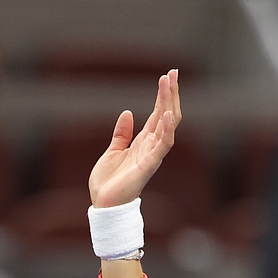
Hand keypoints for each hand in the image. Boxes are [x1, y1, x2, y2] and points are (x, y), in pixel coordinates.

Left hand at [88, 70, 181, 208]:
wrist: (104, 205)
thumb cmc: (109, 182)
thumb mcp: (113, 151)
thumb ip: (122, 134)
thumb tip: (127, 113)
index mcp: (143, 142)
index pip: (157, 113)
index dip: (163, 95)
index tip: (167, 75)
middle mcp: (151, 146)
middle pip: (166, 115)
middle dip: (170, 94)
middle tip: (173, 73)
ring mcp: (152, 155)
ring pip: (168, 125)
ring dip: (170, 104)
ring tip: (170, 84)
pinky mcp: (148, 165)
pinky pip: (163, 145)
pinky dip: (167, 129)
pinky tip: (168, 113)